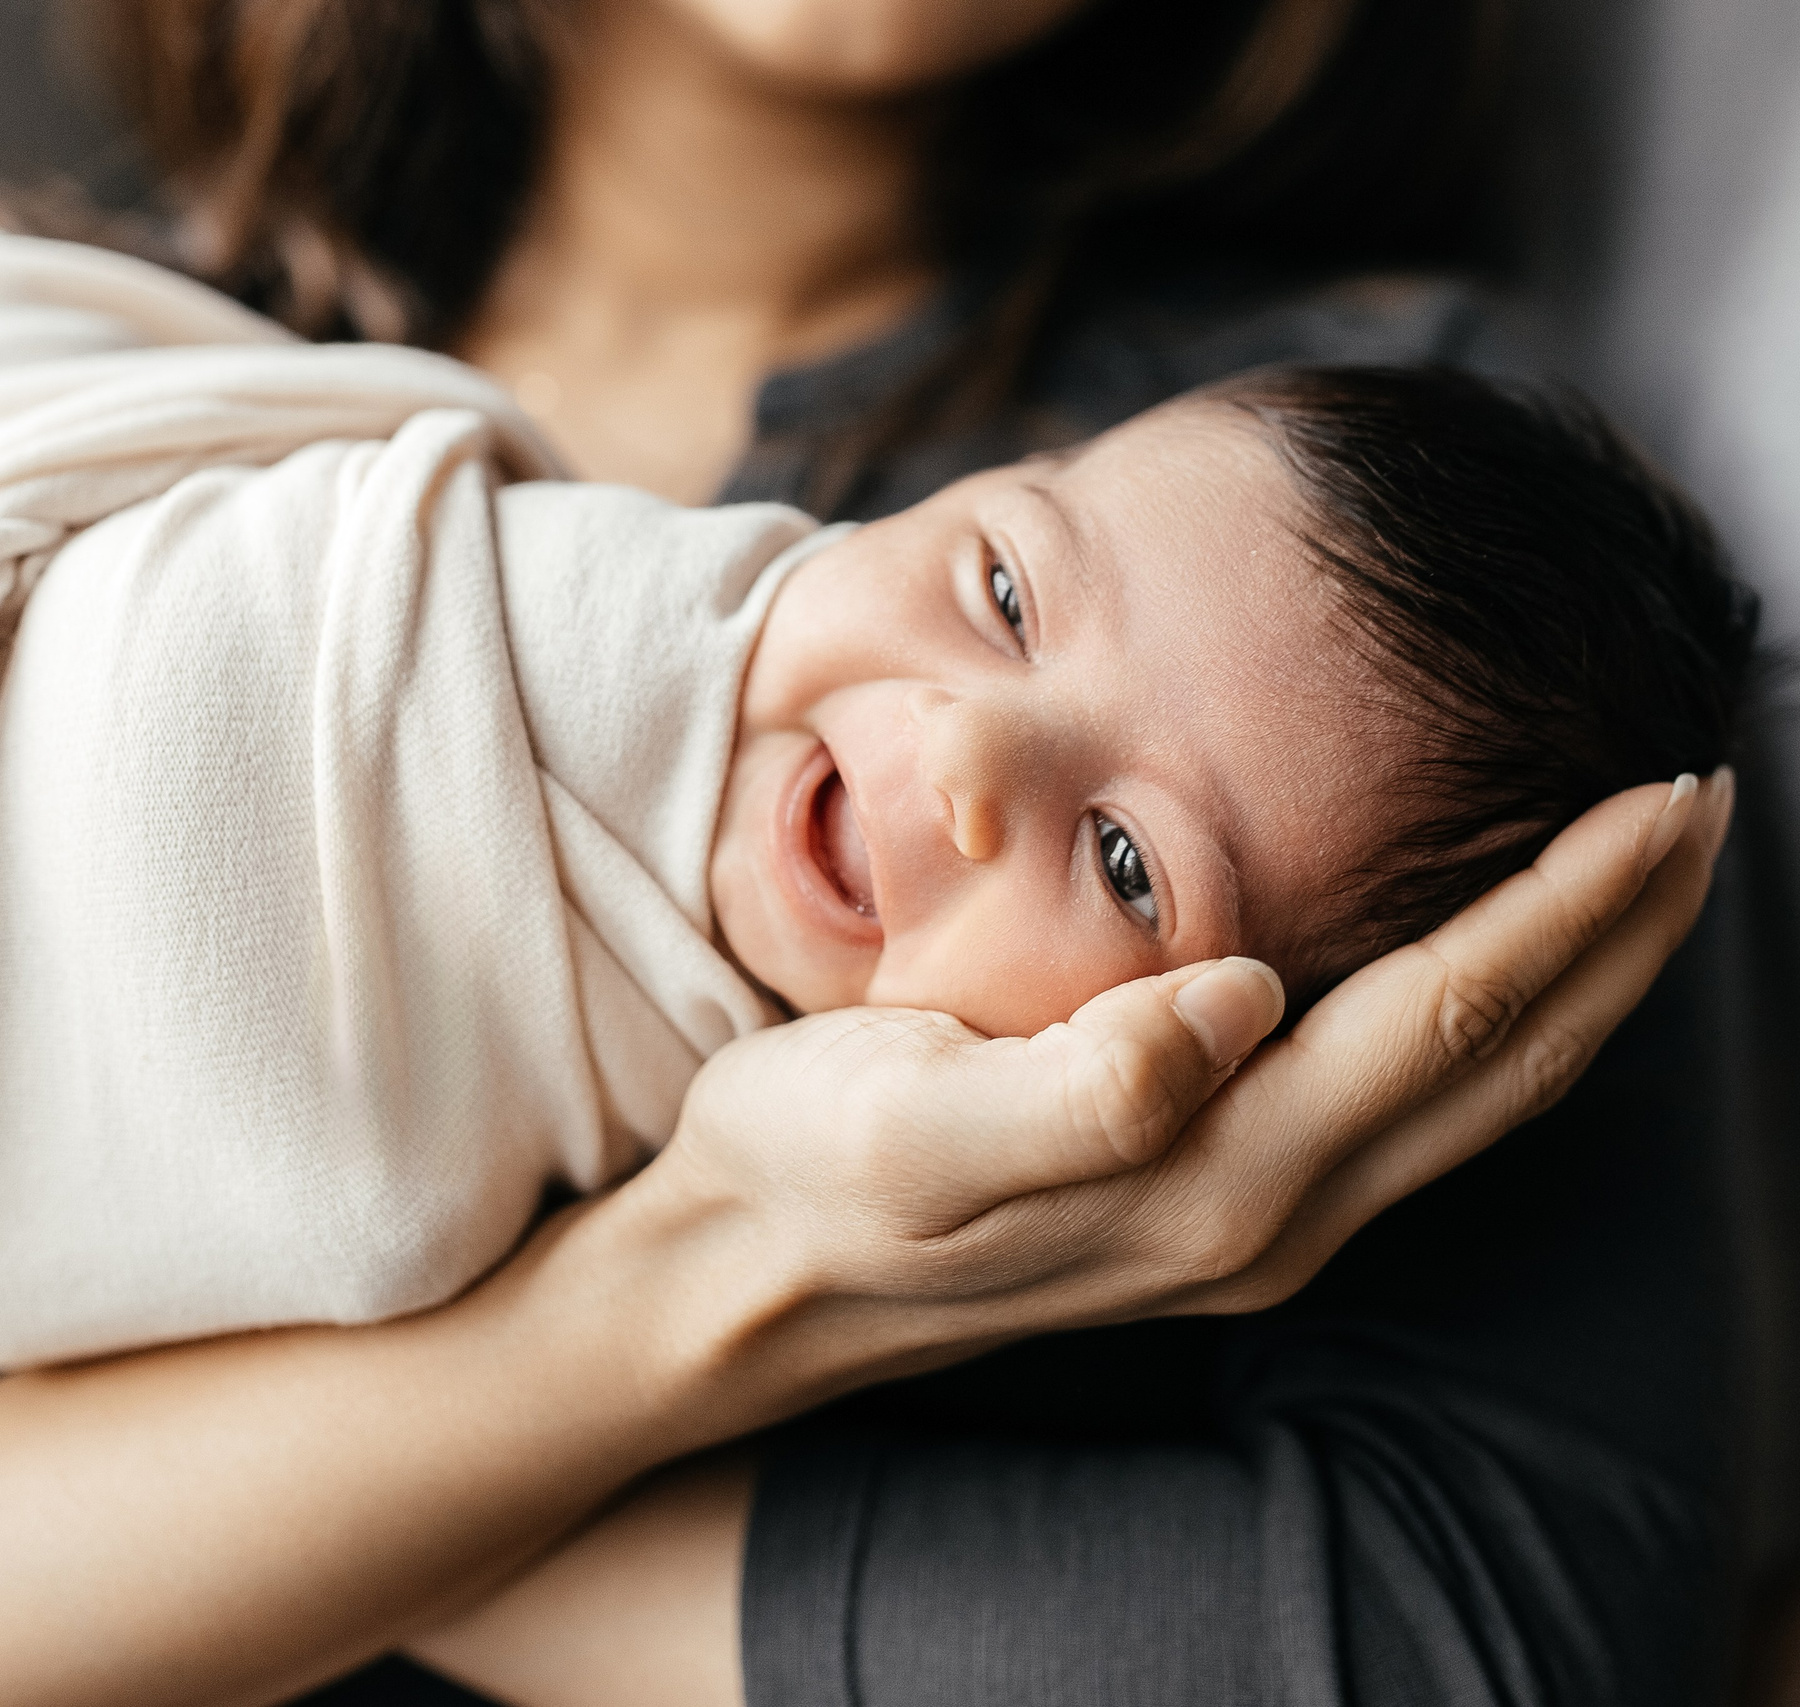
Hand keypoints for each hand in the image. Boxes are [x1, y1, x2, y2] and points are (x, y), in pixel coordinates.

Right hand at [627, 771, 1730, 1417]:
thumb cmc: (812, 1171)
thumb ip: (1085, 1080)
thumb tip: (1241, 997)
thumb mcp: (915, 1121)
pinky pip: (1403, 1118)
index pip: (1442, 1015)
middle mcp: (1263, 1218)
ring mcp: (1247, 1229)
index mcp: (1212, 1176)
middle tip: (1704, 803)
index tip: (1670, 788)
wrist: (747, 1282)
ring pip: (1467, 1100)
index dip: (1569, 904)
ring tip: (1634, 883)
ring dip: (1571, 987)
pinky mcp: (1210, 1216)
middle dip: (1619, 937)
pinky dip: (1483, 1033)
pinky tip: (1480, 979)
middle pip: (1497, 1064)